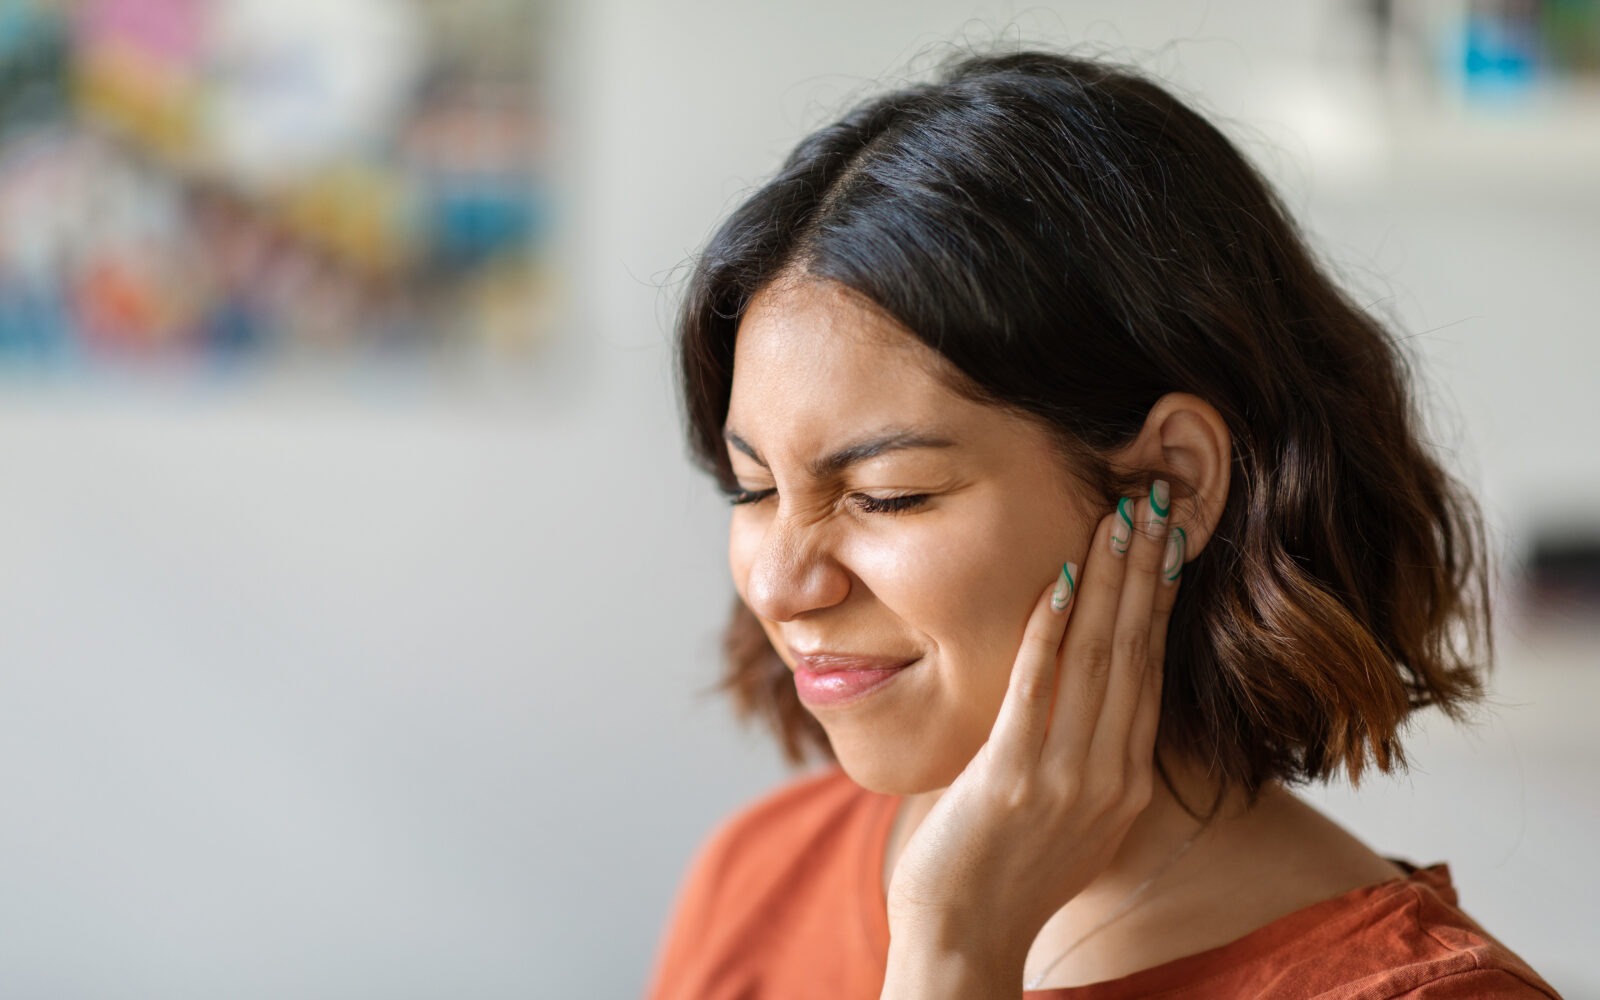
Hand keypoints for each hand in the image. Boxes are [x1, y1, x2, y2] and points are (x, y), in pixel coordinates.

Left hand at [882, 481, 1182, 991]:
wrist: (965, 941)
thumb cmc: (1005, 875)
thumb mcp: (1069, 815)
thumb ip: (1084, 757)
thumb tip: (1085, 698)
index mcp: (1125, 780)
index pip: (1151, 669)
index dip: (1160, 598)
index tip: (1168, 539)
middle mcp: (1109, 775)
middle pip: (1136, 651)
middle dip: (1146, 570)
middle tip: (1156, 501)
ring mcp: (1063, 778)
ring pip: (1097, 659)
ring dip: (1108, 580)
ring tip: (1119, 517)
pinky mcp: (1010, 780)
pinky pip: (1037, 690)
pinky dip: (1050, 631)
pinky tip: (1059, 581)